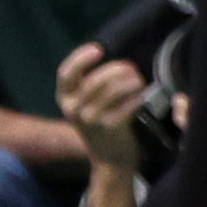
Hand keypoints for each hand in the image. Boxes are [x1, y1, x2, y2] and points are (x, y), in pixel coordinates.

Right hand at [54, 41, 149, 171]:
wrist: (109, 157)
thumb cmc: (101, 120)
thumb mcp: (86, 101)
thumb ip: (91, 81)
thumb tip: (117, 58)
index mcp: (64, 97)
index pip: (65, 73)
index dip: (80, 58)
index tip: (99, 49)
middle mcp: (72, 109)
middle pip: (93, 80)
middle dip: (116, 69)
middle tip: (132, 67)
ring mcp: (89, 121)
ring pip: (111, 92)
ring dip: (129, 82)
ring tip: (139, 80)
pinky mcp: (108, 130)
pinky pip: (125, 108)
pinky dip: (136, 99)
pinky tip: (142, 96)